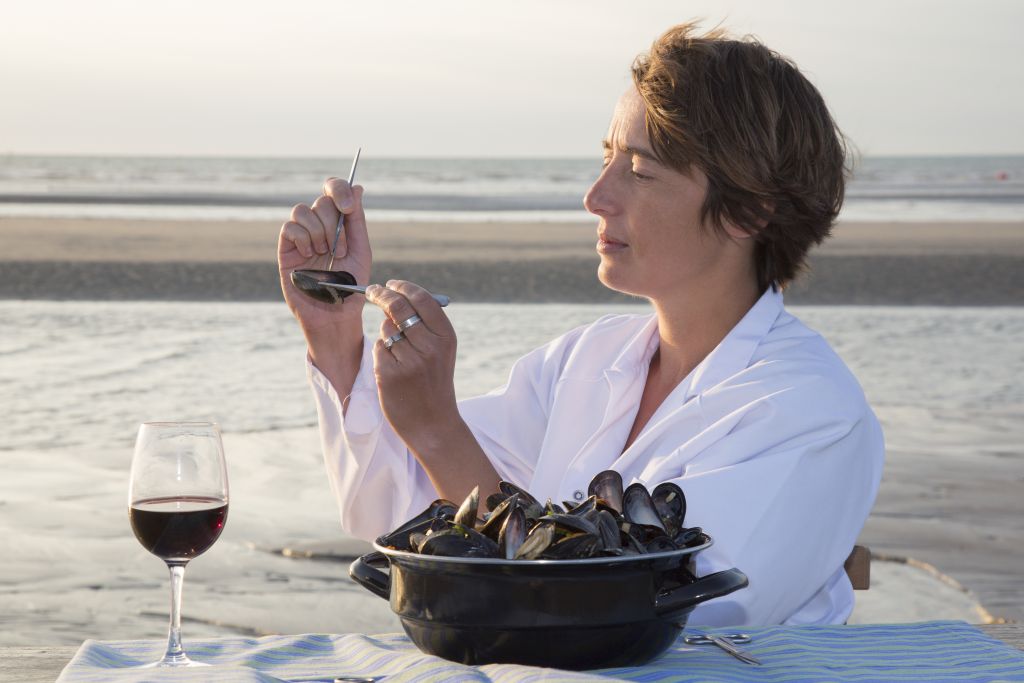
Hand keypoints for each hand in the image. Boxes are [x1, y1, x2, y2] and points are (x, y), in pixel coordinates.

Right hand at [278, 178, 370, 338]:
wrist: (335, 313)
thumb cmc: (350, 285)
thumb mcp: (360, 251)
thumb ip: (357, 220)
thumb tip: (357, 188)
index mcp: (339, 222)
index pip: (334, 189)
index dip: (339, 189)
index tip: (348, 207)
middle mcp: (319, 225)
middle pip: (322, 201)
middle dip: (333, 224)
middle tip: (339, 250)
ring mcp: (302, 235)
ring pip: (303, 211)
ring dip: (319, 233)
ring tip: (324, 255)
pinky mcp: (287, 248)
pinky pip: (290, 228)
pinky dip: (303, 239)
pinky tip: (309, 256)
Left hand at [366, 280, 459, 445]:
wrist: (432, 423)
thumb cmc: (434, 382)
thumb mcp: (442, 351)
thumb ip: (426, 324)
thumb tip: (396, 296)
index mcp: (445, 336)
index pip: (421, 298)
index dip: (402, 287)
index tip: (389, 283)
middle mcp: (429, 346)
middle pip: (398, 307)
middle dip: (381, 295)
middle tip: (373, 291)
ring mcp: (408, 361)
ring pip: (386, 329)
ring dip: (387, 333)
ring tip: (400, 354)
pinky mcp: (388, 374)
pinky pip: (378, 349)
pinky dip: (381, 354)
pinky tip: (393, 369)